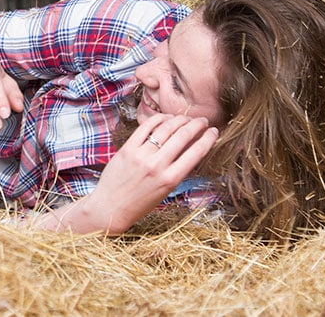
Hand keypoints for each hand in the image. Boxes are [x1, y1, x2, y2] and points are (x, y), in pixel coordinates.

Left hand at [32, 114, 217, 233]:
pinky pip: (145, 127)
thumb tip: (193, 148)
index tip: (214, 132)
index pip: (196, 152)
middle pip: (183, 136)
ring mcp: (141, 155)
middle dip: (196, 125)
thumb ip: (178, 170)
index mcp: (171, 179)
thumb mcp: (166, 191)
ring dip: (180, 119)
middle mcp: (157, 166)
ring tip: (186, 118)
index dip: (208, 138)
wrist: (111, 207)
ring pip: (166, 128)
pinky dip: (158, 119)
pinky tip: (166, 118)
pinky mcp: (127, 149)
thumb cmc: (140, 202)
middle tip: (203, 121)